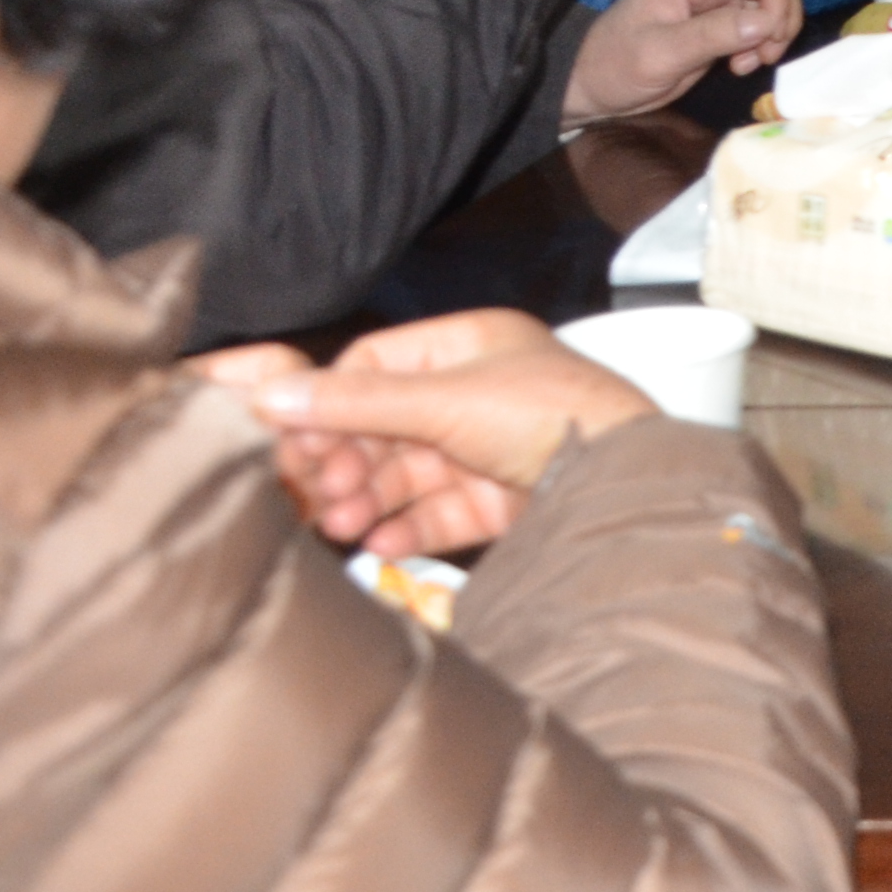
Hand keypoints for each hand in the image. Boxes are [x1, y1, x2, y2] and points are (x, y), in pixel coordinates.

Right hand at [226, 309, 655, 559]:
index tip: (299, 442)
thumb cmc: (550, 414)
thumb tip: (268, 396)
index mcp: (469, 347)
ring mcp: (484, 448)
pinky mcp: (494, 500)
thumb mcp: (447, 401)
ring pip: (404, 475)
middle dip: (347, 461)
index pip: (375, 366)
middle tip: (319, 493)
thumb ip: (357, 403)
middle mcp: (474, 393)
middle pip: (383, 427)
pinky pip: (434, 514)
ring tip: (338, 525)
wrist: (623, 479)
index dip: (332, 404)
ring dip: (366, 500)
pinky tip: (376, 545)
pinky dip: (402, 529)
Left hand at [564, 0, 796, 122]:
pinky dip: (762, 41)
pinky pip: (759, 20)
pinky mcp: (719, 21)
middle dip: (780, 11)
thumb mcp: (660, 54)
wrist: (593, 88)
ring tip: (751, 62)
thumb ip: (713, 34)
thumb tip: (766, 22)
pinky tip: (741, 65)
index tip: (771, 33)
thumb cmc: (615, 66)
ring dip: (774, 30)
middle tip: (767, 51)